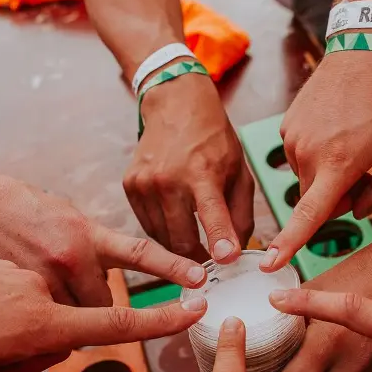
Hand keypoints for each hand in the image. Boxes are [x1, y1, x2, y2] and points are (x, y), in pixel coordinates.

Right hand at [0, 171, 206, 305]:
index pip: (142, 253)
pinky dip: (45, 318)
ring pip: (76, 319)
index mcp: (88, 233)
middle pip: (105, 305)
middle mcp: (71, 257)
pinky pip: (48, 324)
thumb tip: (110, 271)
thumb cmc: (17, 207)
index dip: (174, 267)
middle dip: (96, 303)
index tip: (201, 281)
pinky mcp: (21, 295)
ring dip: (70, 313)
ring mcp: (45, 279)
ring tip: (46, 288)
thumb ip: (93, 245)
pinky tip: (28, 300)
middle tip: (74, 284)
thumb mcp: (66, 216)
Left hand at [0, 235, 206, 371]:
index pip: (114, 322)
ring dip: (24, 334)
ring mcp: (23, 274)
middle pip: (69, 329)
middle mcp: (41, 291)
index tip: (195, 310)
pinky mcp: (7, 266)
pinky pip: (27, 295)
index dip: (159, 320)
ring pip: (46, 314)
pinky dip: (11, 315)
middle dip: (45, 351)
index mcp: (40, 320)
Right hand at [125, 72, 254, 262]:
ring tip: (195, 245)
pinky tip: (176, 224)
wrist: (175, 105)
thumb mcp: (239, 171)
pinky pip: (148, 225)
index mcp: (202, 173)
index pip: (211, 215)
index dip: (219, 241)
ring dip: (180, 248)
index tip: (227, 260)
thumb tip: (237, 251)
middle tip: (211, 266)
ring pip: (162, 239)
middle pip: (181, 240)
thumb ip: (241, 213)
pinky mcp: (130, 186)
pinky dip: (164, 232)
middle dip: (198, 260)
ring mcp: (144, 184)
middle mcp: (168, 179)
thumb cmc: (213, 140)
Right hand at [261, 51, 371, 271]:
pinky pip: (299, 156)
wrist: (365, 49)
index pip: (309, 215)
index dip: (289, 243)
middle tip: (363, 169)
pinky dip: (315, 152)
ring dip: (325, 172)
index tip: (270, 263)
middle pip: (313, 199)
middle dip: (335, 196)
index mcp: (338, 165)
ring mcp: (293, 139)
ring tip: (349, 140)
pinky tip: (334, 128)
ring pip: (306, 178)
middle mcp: (308, 155)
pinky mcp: (287, 127)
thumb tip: (357, 212)